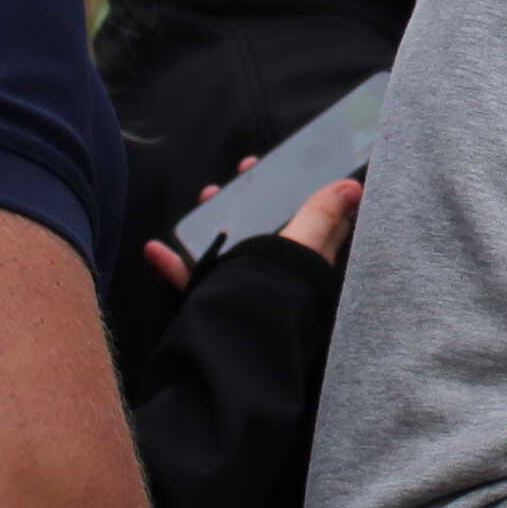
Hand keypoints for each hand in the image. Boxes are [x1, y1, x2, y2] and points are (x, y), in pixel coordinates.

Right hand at [138, 167, 364, 292]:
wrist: (238, 343)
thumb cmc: (276, 289)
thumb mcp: (300, 246)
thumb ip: (321, 216)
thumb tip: (352, 188)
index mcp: (304, 257)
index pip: (316, 218)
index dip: (305, 189)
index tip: (288, 164)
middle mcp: (276, 270)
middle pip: (267, 225)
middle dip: (253, 195)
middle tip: (243, 171)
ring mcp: (243, 285)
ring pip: (229, 243)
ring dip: (215, 217)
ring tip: (207, 195)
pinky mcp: (213, 301)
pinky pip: (192, 277)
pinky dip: (174, 263)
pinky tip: (154, 249)